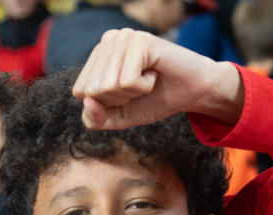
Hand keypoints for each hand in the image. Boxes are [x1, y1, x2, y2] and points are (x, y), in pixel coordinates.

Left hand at [73, 28, 243, 129]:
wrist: (192, 92)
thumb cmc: (155, 99)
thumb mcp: (119, 116)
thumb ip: (95, 118)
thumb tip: (86, 103)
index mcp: (98, 54)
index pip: (80, 91)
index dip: (105, 104)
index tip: (128, 94)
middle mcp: (108, 40)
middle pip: (93, 90)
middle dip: (119, 99)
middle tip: (140, 88)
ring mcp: (123, 37)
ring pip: (108, 85)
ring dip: (132, 93)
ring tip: (147, 80)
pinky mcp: (139, 41)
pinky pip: (127, 81)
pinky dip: (144, 87)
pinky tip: (154, 74)